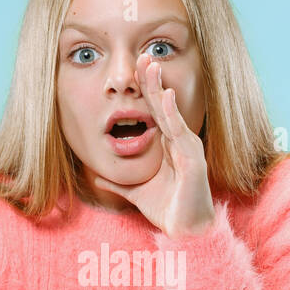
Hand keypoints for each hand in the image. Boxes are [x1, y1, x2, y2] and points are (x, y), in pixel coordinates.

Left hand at [91, 53, 215, 238]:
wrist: (185, 232)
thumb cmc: (167, 210)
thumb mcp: (135, 193)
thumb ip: (117, 183)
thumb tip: (97, 177)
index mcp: (168, 147)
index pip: (156, 113)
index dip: (147, 91)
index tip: (136, 69)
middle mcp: (180, 143)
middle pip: (164, 106)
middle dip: (153, 81)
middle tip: (144, 56)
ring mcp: (188, 150)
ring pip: (172, 114)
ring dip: (161, 90)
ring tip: (152, 67)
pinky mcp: (193, 161)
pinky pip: (181, 134)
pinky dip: (173, 115)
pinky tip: (166, 97)